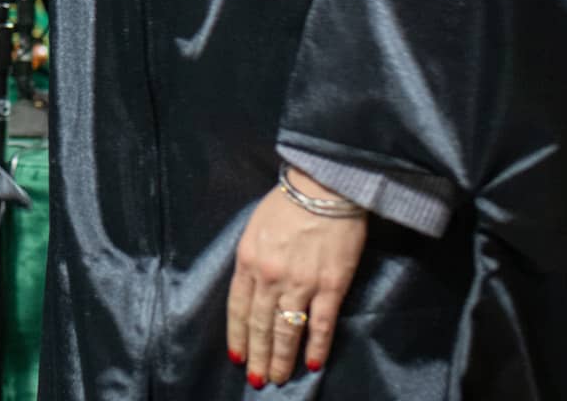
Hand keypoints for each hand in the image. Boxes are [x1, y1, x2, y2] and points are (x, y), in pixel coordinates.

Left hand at [226, 173, 366, 387]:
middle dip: (258, 355)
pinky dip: (316, 346)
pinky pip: (321, 323)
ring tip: (279, 378)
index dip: (237, 335)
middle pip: (260, 324)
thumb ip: (251, 259)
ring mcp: (300, 282)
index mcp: (247, 259)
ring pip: (287, 330)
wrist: (323, 187)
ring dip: (282, 358)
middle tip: (257, 379)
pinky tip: (313, 364)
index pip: (237, 307)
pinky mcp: (330, 285)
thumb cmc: (287, 203)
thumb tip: (251, 290)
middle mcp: (269, 275)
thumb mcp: (255, 228)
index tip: (237, 357)